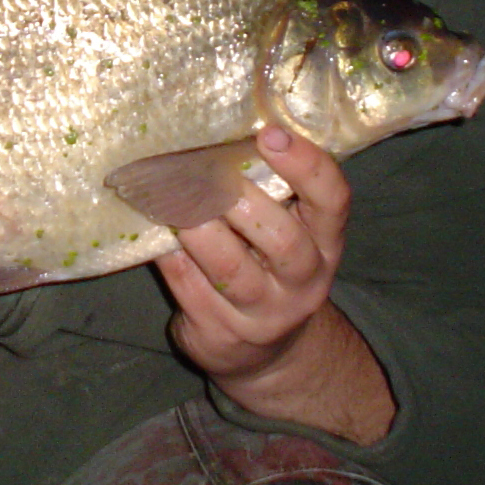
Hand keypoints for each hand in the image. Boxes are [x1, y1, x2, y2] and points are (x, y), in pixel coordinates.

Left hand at [155, 125, 348, 385]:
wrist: (264, 356)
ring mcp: (263, 314)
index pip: (332, 200)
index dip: (306, 165)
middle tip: (203, 169)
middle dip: (240, 200)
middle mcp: (303, 282)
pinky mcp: (220, 333)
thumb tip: (215, 127)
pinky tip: (152, 225)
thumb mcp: (287, 231)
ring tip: (169, 194)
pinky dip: (168, 251)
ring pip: (230, 268)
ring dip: (196, 225)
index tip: (270, 134)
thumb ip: (268, 190)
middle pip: (283, 240)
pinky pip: (189, 285)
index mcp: (325, 243)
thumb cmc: (268, 266)